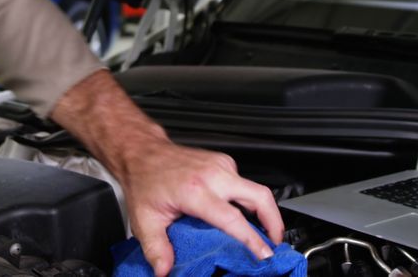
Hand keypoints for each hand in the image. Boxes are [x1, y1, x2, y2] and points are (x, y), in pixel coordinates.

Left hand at [49, 70, 283, 276]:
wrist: (143, 152)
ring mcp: (221, 165)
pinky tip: (244, 215)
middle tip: (275, 245)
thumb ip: (156, 248)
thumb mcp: (145, 219)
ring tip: (263, 235)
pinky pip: (245, 183)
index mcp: (195, 190)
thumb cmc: (145, 180)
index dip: (252, 239)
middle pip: (260, 196)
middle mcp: (213, 174)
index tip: (264, 255)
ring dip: (265, 212)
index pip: (233, 218)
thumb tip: (165, 270)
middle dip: (275, 222)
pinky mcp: (224, 162)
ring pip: (256, 188)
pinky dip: (250, 201)